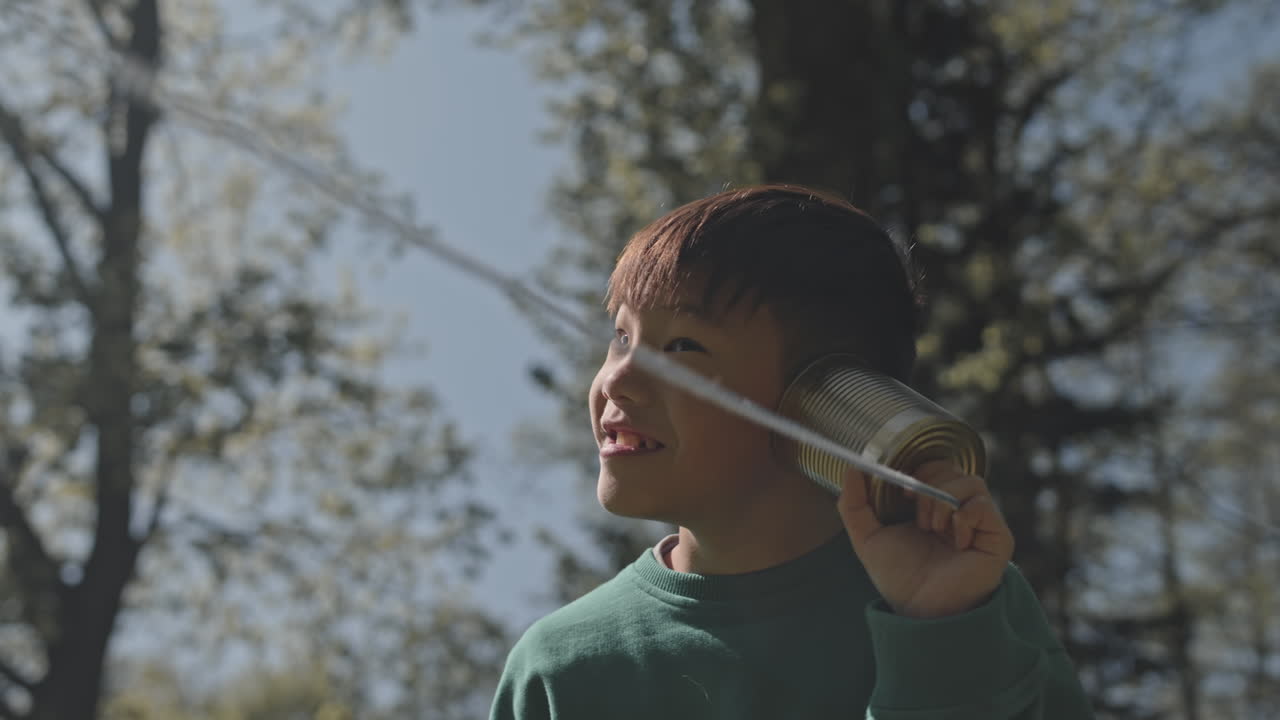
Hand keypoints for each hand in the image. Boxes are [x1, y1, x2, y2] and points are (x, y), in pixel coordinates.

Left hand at [836, 460, 1013, 618]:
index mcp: (930, 505)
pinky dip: (963, 517)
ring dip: (943, 501)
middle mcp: (957, 509)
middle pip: (950, 468)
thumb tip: (851, 468)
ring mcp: (978, 522)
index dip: (915, 470)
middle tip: (915, 514)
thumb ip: (854, 504)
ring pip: (969, 481)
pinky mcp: (997, 537)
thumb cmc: (899, 578)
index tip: (899, 490)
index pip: (930, 466)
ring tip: (932, 528)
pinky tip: (954, 541)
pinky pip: (983, 506)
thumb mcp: (867, 538)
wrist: (922, 612)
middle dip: (927, 485)